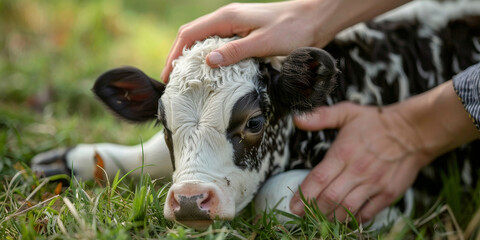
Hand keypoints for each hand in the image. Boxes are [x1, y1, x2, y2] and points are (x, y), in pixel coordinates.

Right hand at [161, 0, 341, 81]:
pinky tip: (210, 71)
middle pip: (192, 36)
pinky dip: (208, 57)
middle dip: (179, 56)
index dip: (175, 53)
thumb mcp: (263, 43)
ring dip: (192, 57)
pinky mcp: (244, 33)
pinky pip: (218, 44)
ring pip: (204, 40)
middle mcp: (227, 19)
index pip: (189, 34)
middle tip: (174, 80)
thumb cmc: (293, 28)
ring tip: (186, 79)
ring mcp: (235, 25)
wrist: (315, 19)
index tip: (169, 74)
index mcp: (227, 18)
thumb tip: (208, 60)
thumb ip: (236, 51)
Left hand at [289, 81, 478, 221]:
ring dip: (331, 218)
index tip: (293, 205)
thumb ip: (321, 116)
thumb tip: (298, 119)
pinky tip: (345, 220)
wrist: (413, 131)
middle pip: (330, 198)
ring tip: (320, 221)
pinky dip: (354, 220)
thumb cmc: (377, 122)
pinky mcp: (388, 193)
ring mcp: (373, 184)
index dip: (303, 194)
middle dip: (313, 210)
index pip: (318, 178)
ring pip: (347, 209)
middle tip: (302, 216)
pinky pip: (368, 213)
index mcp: (343, 152)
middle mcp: (357, 170)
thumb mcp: (347, 112)